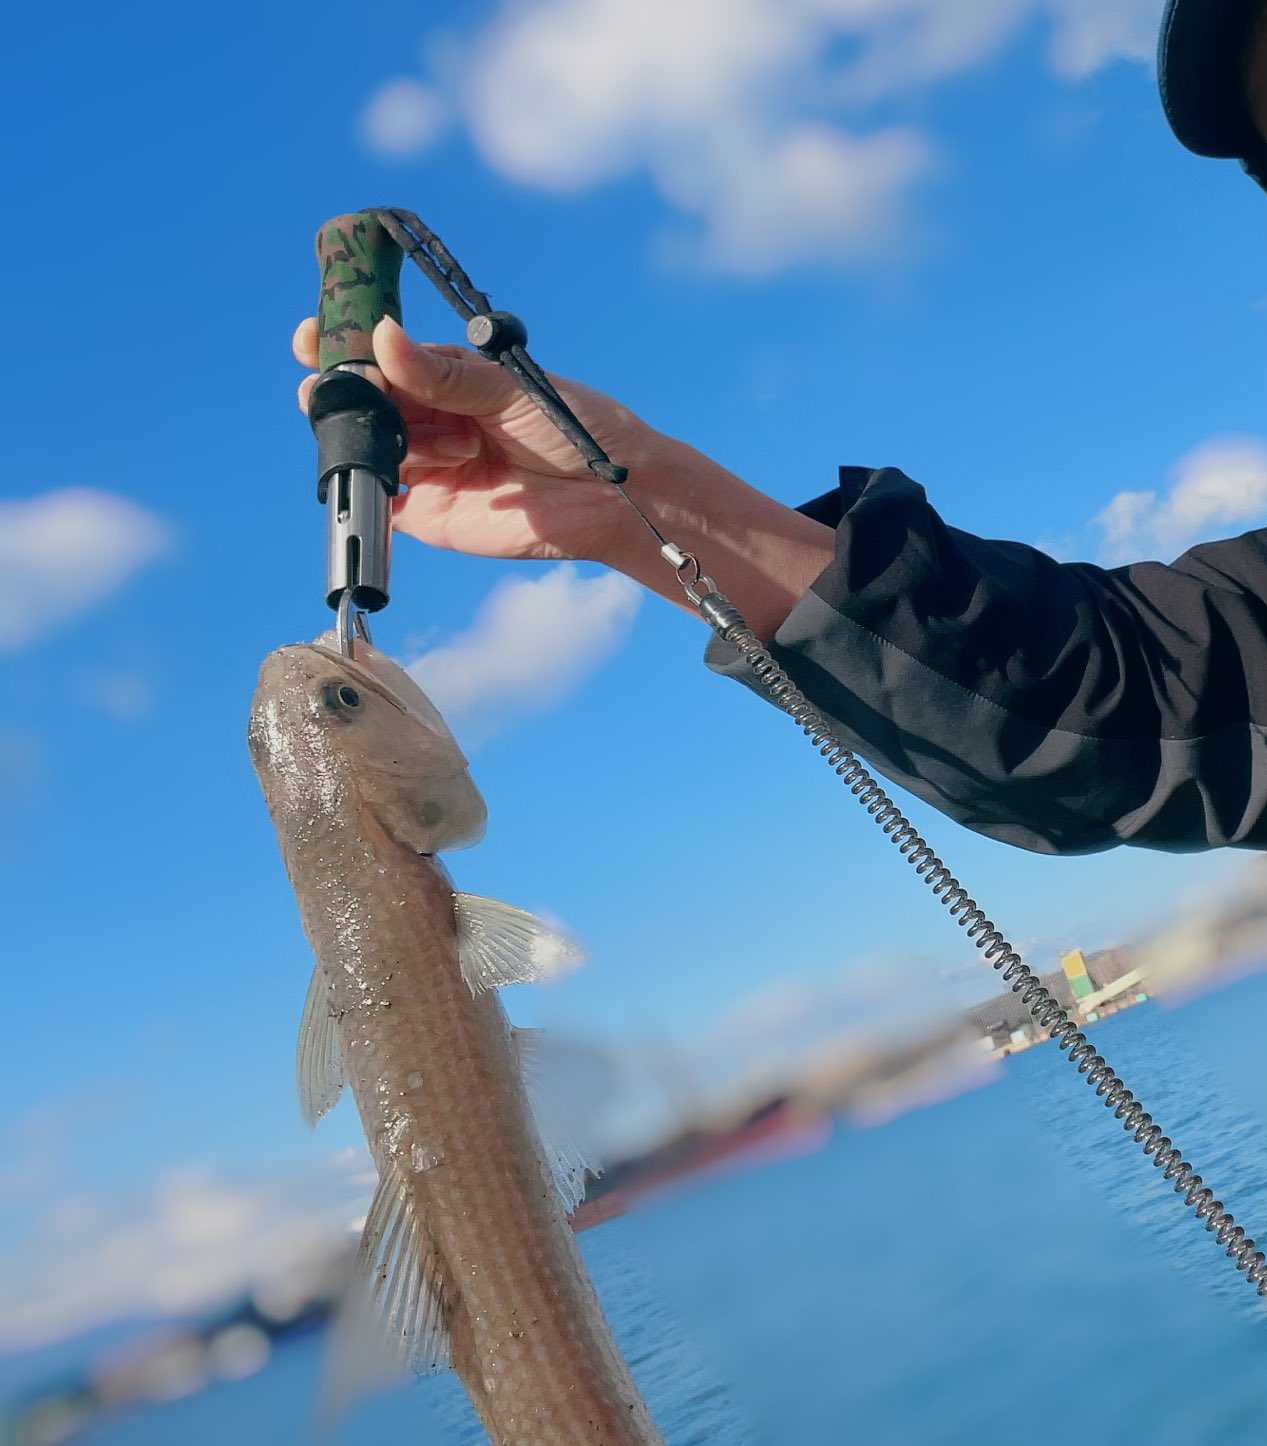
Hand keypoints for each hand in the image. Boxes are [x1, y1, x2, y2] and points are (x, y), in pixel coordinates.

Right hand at [293, 316, 659, 564]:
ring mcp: (424, 466)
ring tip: (431, 446)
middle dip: (342, 394)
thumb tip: (384, 337)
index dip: (342, 345)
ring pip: (368, 449)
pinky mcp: (427, 514)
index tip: (312, 336)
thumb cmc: (573, 427)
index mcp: (444, 376)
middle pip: (363, 402)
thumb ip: (445, 375)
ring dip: (372, 442)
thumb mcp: (508, 390)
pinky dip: (370, 493)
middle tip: (336, 391)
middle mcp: (427, 418)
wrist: (608, 496)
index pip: (379, 355)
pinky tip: (377, 482)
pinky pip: (382, 503)